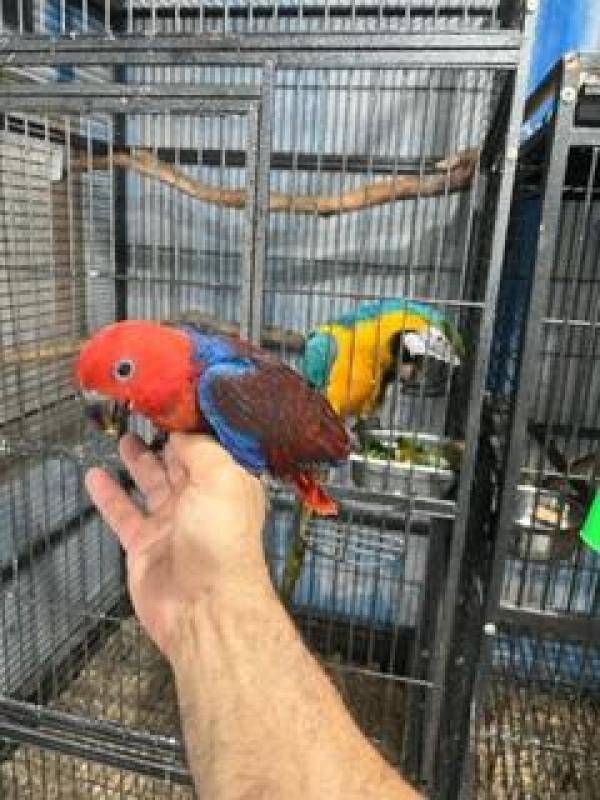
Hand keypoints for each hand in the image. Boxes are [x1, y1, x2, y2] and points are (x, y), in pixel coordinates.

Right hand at [85, 432, 266, 661]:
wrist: (203, 607)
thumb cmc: (222, 542)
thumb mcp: (221, 478)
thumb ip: (200, 449)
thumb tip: (180, 434)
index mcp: (228, 483)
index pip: (210, 446)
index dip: (191, 425)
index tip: (172, 402)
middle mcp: (202, 501)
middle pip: (179, 461)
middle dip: (164, 438)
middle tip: (145, 414)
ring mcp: (173, 523)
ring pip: (151, 483)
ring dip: (138, 460)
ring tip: (125, 436)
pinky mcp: (145, 544)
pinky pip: (123, 512)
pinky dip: (109, 494)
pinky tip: (95, 475)